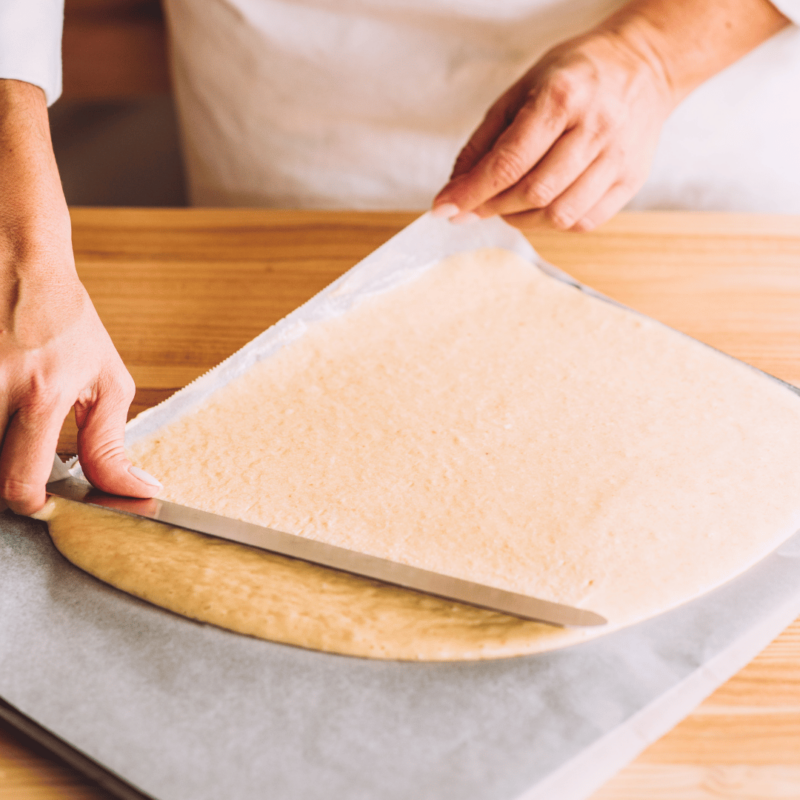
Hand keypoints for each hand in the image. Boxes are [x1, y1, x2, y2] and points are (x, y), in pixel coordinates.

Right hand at [0, 266, 161, 514]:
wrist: (20, 260)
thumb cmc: (67, 322)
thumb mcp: (107, 381)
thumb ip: (110, 445)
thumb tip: (137, 492)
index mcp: (43, 392)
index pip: (20, 481)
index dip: (28, 505)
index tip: (37, 501)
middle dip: (1, 481)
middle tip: (19, 461)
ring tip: (10, 424)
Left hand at [432, 0, 788, 231]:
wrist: (644, 67)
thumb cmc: (574, 76)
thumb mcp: (521, 91)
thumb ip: (485, 141)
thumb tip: (456, 190)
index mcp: (562, 97)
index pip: (509, 162)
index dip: (472, 192)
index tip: (445, 208)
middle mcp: (595, 128)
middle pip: (533, 193)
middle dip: (492, 207)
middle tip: (474, 206)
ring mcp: (617, 157)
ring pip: (559, 215)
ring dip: (521, 219)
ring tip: (508, 205)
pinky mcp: (631, 180)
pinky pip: (584, 222)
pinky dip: (553, 224)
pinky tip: (542, 207)